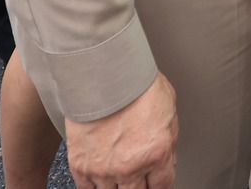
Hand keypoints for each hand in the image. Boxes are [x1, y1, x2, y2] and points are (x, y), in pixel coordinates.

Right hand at [66, 71, 176, 188]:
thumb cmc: (136, 85)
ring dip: (117, 185)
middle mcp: (130, 166)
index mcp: (156, 153)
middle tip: (137, 175)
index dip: (159, 184)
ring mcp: (104, 169)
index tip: (155, 182)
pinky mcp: (81, 165)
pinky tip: (100, 179)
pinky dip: (95, 186)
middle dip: (140, 186)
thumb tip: (168, 158)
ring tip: (118, 174)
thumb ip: (169, 141)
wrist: (103, 73)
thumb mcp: (168, 111)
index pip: (162, 186)